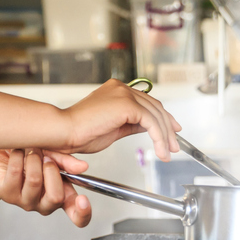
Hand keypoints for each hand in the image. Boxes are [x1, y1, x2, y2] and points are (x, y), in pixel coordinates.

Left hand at [0, 148, 93, 226]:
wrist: (2, 153)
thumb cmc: (29, 156)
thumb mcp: (52, 154)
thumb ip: (66, 161)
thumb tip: (82, 167)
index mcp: (61, 196)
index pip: (77, 216)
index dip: (83, 212)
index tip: (83, 199)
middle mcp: (44, 204)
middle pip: (56, 196)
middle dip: (51, 169)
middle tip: (45, 157)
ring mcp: (24, 201)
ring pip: (35, 181)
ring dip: (34, 159)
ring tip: (29, 151)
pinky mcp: (6, 194)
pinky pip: (16, 172)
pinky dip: (18, 156)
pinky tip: (16, 153)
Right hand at [61, 80, 181, 157]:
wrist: (64, 131)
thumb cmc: (80, 133)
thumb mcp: (113, 128)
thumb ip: (131, 124)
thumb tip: (147, 128)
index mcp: (116, 91)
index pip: (146, 102)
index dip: (162, 117)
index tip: (171, 130)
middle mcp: (121, 88)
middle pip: (154, 106)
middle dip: (168, 127)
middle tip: (175, 144)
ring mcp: (124, 94)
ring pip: (155, 114)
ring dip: (165, 135)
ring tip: (168, 152)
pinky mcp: (126, 104)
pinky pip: (150, 121)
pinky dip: (158, 137)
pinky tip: (160, 149)